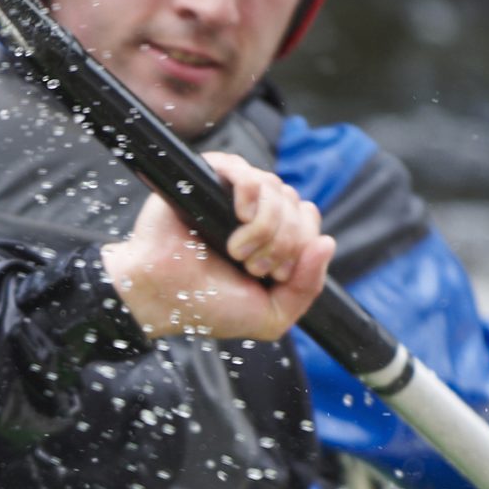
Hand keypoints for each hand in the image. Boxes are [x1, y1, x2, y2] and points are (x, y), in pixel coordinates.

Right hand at [100, 152, 334, 339]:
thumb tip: (326, 243)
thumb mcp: (271, 315)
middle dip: (283, 244)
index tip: (274, 274)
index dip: (301, 246)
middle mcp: (255, 211)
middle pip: (297, 207)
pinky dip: (251, 196)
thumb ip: (308, 288)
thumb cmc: (208, 306)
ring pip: (277, 191)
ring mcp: (233, 193)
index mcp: (271, 237)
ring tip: (237, 252)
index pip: (308, 221)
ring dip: (265, 229)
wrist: (161, 298)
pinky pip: (248, 173)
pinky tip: (238, 217)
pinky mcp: (210, 178)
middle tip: (253, 268)